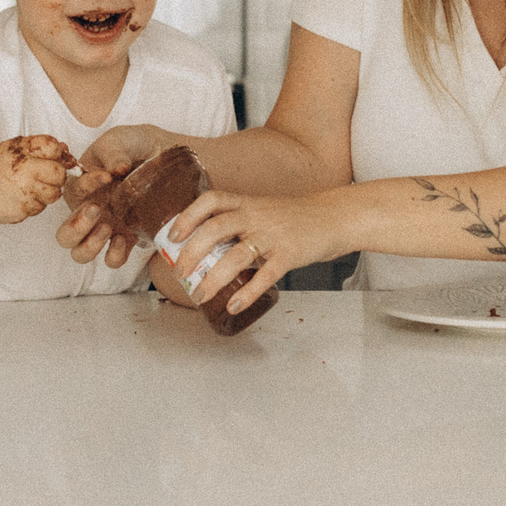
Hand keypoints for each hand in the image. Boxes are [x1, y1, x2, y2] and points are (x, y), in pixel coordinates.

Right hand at [0, 135, 74, 226]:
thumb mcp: (9, 150)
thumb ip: (36, 146)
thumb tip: (65, 149)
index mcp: (21, 151)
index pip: (53, 147)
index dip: (56, 153)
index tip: (51, 158)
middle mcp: (24, 170)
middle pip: (59, 173)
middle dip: (57, 176)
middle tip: (46, 177)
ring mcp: (25, 192)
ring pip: (54, 194)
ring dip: (48, 192)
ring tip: (33, 188)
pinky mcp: (23, 210)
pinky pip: (41, 207)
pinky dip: (35, 204)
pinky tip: (22, 198)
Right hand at [57, 124, 175, 267]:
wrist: (162, 153)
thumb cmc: (133, 145)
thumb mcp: (119, 140)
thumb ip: (113, 152)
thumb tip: (117, 168)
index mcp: (82, 188)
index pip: (71, 193)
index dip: (86, 186)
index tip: (106, 176)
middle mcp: (89, 212)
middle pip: (64, 236)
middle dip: (75, 228)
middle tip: (96, 210)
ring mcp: (106, 228)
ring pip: (81, 253)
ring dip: (89, 245)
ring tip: (108, 228)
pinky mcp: (126, 239)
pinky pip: (112, 259)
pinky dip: (114, 254)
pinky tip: (123, 238)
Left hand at [165, 188, 348, 317]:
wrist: (334, 217)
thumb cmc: (293, 218)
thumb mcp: (262, 210)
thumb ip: (237, 223)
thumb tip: (204, 247)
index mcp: (247, 203)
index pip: (211, 200)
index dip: (188, 215)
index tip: (172, 234)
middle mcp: (256, 216)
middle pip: (216, 228)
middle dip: (191, 252)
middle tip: (179, 272)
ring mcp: (273, 235)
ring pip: (236, 256)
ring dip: (213, 278)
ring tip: (199, 294)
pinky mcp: (290, 254)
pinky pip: (265, 276)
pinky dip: (247, 293)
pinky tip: (233, 305)